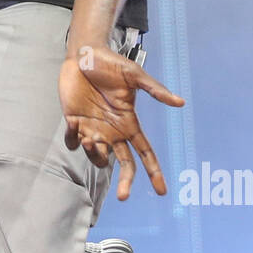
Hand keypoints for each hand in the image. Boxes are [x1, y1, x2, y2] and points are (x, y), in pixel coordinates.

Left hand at [59, 47, 184, 199]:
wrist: (83, 56)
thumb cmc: (111, 64)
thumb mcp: (134, 76)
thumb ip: (155, 90)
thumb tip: (180, 102)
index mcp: (129, 123)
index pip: (145, 152)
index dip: (153, 172)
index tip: (162, 191)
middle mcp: (112, 131)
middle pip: (123, 165)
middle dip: (125, 182)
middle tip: (124, 196)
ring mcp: (93, 128)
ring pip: (97, 157)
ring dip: (95, 154)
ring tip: (91, 138)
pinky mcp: (74, 123)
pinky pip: (72, 142)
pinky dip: (72, 139)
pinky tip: (73, 123)